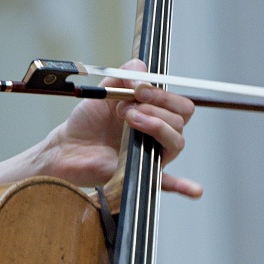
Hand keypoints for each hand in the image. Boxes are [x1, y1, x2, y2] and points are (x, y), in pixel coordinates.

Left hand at [41, 59, 202, 197]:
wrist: (69, 145)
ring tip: (128, 119)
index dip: (163, 95)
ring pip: (176, 142)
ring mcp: (152, 154)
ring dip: (156, 126)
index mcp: (155, 113)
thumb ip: (127, 73)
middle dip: (156, 109)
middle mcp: (158, 134)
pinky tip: (194, 190)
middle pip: (180, 121)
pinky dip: (182, 185)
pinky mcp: (141, 174)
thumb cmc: (91, 118)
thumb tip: (143, 81)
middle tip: (128, 108)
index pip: (180, 104)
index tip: (138, 90)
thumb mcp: (107, 86)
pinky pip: (167, 183)